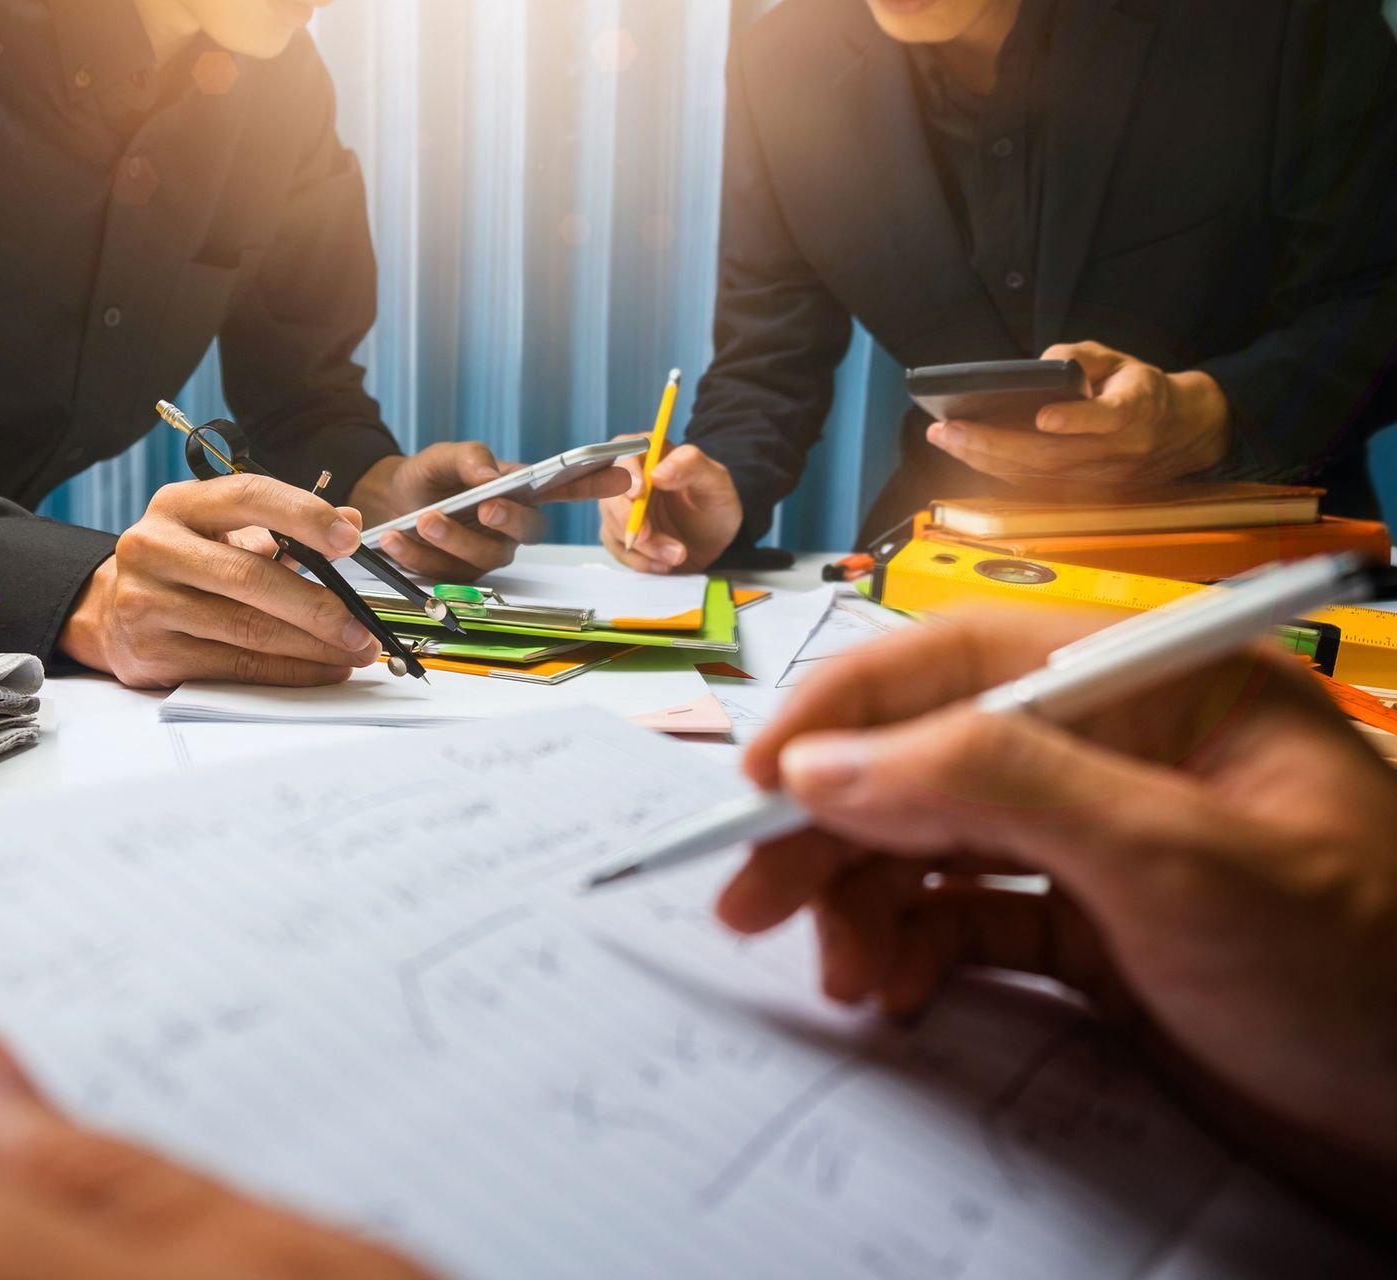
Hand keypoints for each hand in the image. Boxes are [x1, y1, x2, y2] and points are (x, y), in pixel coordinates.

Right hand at [60, 474, 380, 688]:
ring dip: (311, 645)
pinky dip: (288, 670)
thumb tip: (350, 519)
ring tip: (353, 649)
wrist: (110, 611)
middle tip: (360, 621)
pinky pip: (235, 665)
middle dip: (317, 603)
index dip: (303, 515)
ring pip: (246, 628)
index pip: (248, 496)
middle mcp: (154, 547)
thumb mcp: (223, 530)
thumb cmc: (183, 564)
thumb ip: (283, 524)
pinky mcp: (152, 652)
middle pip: (249, 576)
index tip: (348, 538)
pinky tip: (322, 668)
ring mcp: (147, 602)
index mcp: (178, 504)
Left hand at [352, 442, 627, 580]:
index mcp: (521, 493)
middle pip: (529, 531)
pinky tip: (395, 537)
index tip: (623, 476)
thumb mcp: (445, 456)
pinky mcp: (456, 576)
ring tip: (423, 518)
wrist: (388, 502)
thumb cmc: (430, 476)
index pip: (566, 489)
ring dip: (452, 538)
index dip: (596, 484)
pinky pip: (442, 570)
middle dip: (508, 519)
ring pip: (482, 556)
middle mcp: (511, 528)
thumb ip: (469, 457)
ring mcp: (486, 555)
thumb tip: (489, 473)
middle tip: (484, 505)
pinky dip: (416, 553)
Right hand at [597, 441, 742, 573]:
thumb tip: (658, 472)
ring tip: (676, 554)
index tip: (637, 493)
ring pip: (613, 524)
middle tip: (647, 535)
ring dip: (643, 545)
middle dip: (626, 517)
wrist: (713, 539)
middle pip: (609, 492)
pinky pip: (618, 548)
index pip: (624, 452)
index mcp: (649, 453)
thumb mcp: (715, 480)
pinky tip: (664, 563)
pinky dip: (640, 560)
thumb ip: (691, 466)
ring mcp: (622, 508)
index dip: (625, 472)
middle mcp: (629, 478)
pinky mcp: (621, 534)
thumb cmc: (714, 502)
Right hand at [717, 613, 1396, 1224]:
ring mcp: (1107, 845)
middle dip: (835, 825)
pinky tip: (899, 989)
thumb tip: (825, 759)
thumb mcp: (1175, 862)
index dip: (846, 711)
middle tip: (749, 897)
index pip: (965, 659)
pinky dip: (918, 950)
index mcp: (1158, 685)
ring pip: (936, 843)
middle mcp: (1121, 752)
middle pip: (931, 756)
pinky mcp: (1098, 935)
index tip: (757, 782)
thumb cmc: (1367, 972)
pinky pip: (970, 920)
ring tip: (844, 974)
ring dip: (867, 900)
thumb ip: (994, 786)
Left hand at [926, 341, 1230, 486]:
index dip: (1078, 420)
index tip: (1045, 417)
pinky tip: (963, 452)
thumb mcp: (1120, 359)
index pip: (1110, 418)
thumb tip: (1038, 366)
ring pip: (1036, 474)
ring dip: (984, 459)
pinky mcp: (1083, 492)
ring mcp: (1099, 478)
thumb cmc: (1138, 388)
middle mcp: (1118, 451)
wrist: (1178, 432)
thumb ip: (1081, 356)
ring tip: (944, 438)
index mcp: (1137, 410)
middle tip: (948, 429)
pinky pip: (1033, 484)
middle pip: (1052, 455)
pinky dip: (995, 469)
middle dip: (994, 443)